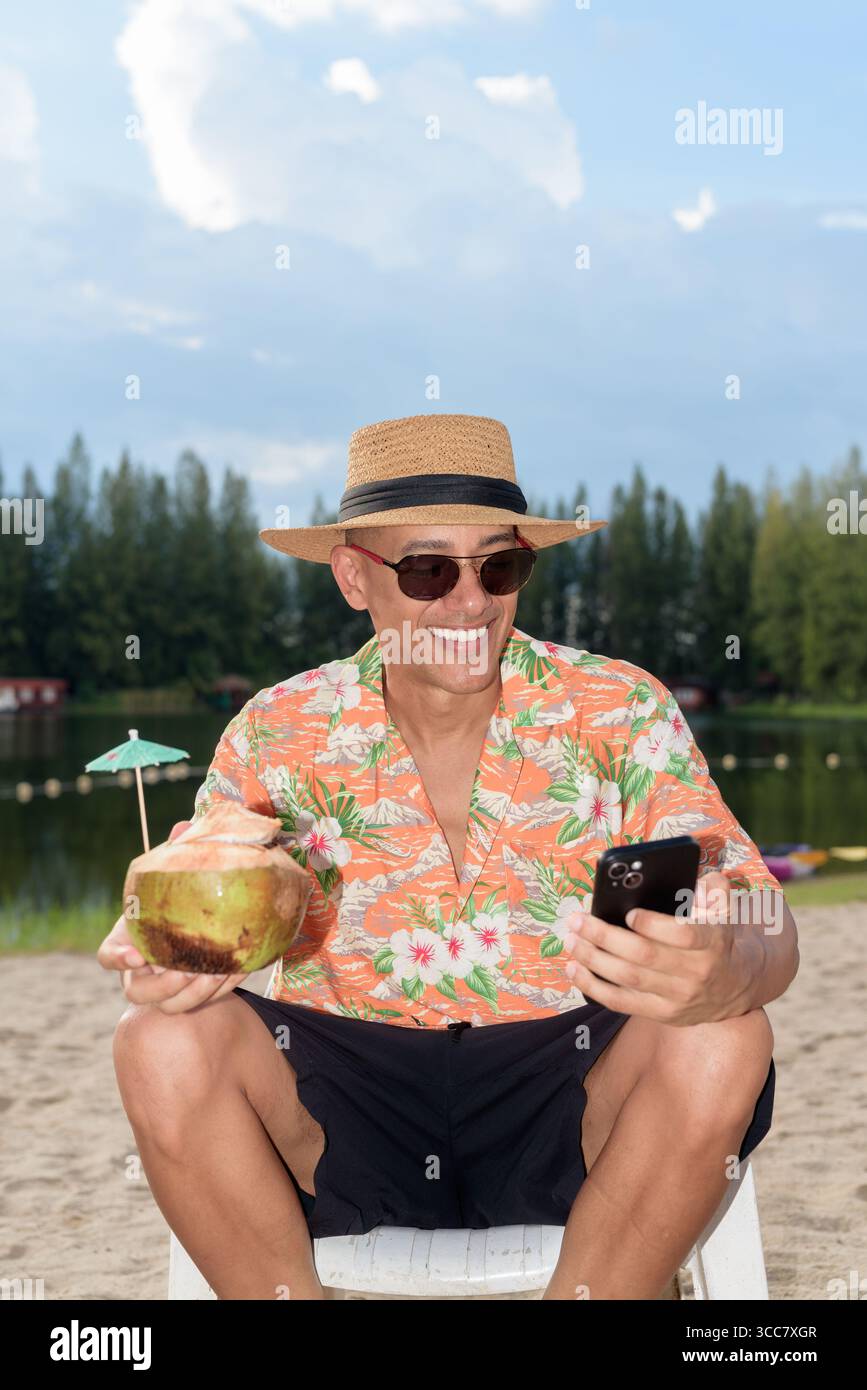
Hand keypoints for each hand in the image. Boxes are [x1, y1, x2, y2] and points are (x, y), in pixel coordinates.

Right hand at [96, 819, 246, 1013]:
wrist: (207, 921)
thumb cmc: (181, 894)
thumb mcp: (175, 874)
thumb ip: (178, 852)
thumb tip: (184, 824)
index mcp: (130, 940)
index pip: (108, 955)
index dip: (117, 958)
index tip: (135, 953)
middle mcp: (143, 970)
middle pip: (138, 992)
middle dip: (162, 986)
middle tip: (186, 969)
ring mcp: (167, 987)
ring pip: (171, 1006)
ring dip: (194, 993)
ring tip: (216, 971)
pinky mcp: (193, 994)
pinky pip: (201, 1004)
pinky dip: (222, 990)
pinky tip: (241, 968)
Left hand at [561, 871, 755, 1024]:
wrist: (739, 986)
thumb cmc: (719, 939)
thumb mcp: (725, 913)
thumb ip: (715, 891)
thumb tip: (700, 876)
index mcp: (712, 942)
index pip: (683, 934)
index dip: (653, 924)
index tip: (628, 912)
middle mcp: (695, 972)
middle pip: (644, 956)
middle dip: (604, 936)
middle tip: (577, 920)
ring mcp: (678, 997)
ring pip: (628, 979)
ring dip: (592, 959)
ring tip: (571, 941)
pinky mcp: (663, 1014)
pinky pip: (622, 1003)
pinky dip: (594, 987)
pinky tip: (574, 970)